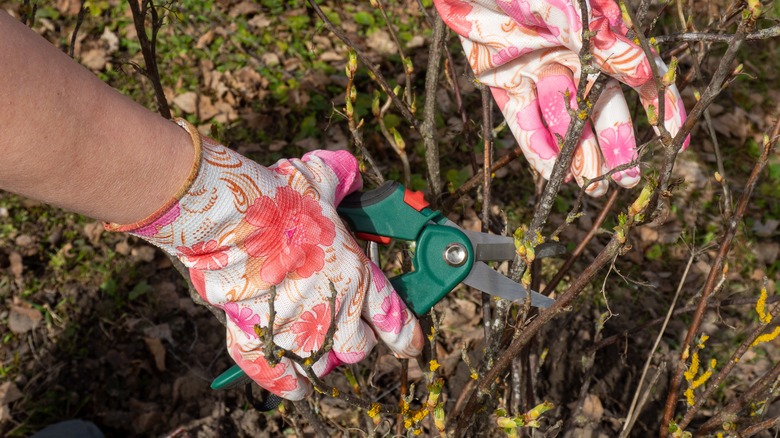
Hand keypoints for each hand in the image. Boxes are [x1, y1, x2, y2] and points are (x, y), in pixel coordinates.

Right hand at [107, 120, 422, 399]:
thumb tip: (351, 175)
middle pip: (358, 348)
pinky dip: (286, 382)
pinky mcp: (257, 337)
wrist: (229, 217)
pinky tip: (297, 385)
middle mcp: (332, 309)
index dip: (406, 334)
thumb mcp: (320, 176)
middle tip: (346, 324)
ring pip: (321, 363)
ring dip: (322, 355)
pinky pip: (276, 374)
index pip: (394, 318)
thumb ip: (343, 178)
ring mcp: (295, 328)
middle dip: (357, 340)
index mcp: (355, 275)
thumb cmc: (278, 196)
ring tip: (314, 338)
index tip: (411, 343)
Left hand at [435, 0, 689, 195]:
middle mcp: (572, 56)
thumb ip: (604, 41)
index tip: (673, 143)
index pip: (638, 76)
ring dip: (577, 153)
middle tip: (625, 181)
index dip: (659, 109)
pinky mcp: (505, 81)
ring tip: (592, 186)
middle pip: (599, 108)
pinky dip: (536, 145)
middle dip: (614, 145)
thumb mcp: (570, 6)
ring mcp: (538, 70)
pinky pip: (523, 120)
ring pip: (562, 119)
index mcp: (598, 33)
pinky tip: (551, 172)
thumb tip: (647, 73)